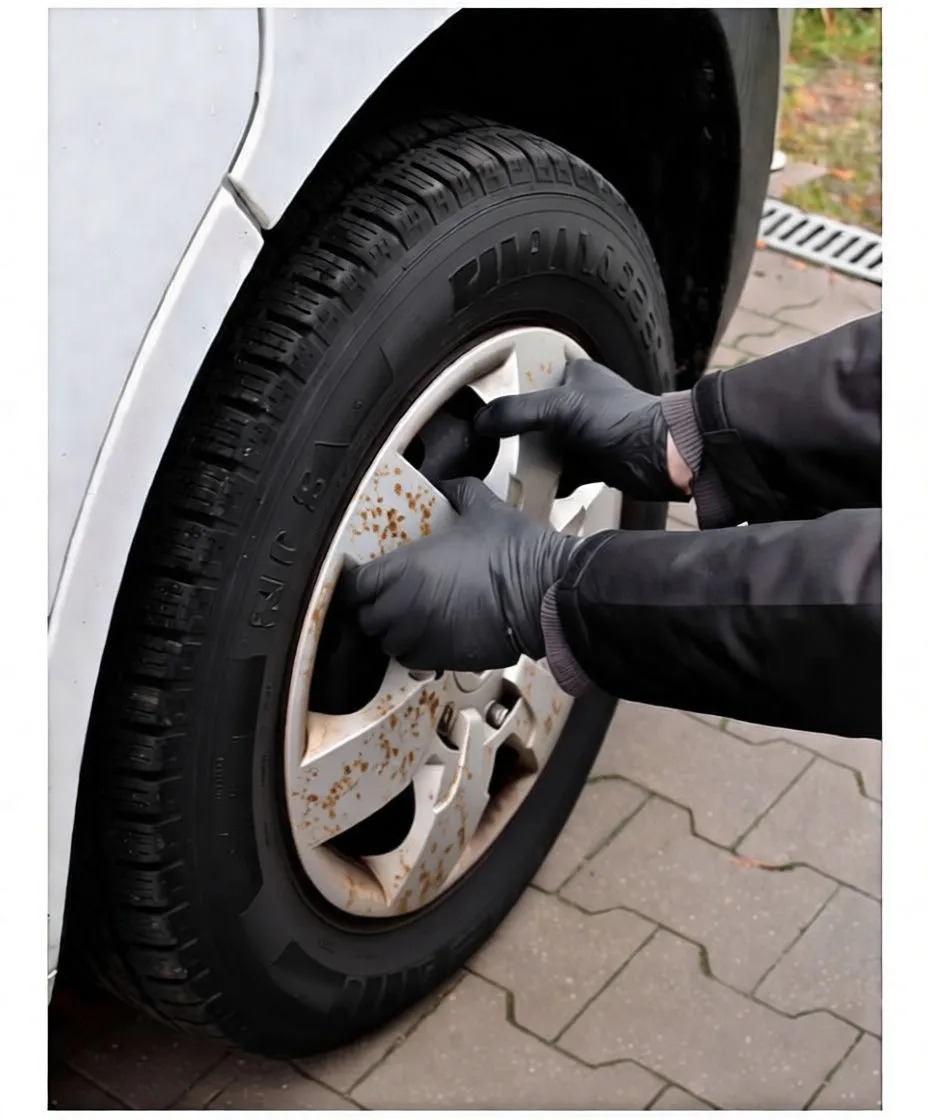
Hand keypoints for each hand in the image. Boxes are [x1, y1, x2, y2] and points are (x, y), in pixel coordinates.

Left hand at [341, 477, 579, 670]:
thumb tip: (450, 485)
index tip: (362, 577)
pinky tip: (427, 637)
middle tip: (386, 596)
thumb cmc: (516, 554)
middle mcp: (406, 608)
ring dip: (391, 632)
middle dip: (372, 608)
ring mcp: (423, 637)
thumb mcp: (483, 509)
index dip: (355, 582)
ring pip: (386, 643)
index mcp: (406, 570)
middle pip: (365, 618)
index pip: (354, 586)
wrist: (546, 594)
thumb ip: (458, 492)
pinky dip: (413, 651)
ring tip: (407, 618)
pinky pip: (412, 662)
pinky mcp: (444, 660)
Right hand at [475, 359, 685, 500]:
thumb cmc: (624, 422)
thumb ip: (516, 412)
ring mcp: (589, 433)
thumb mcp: (560, 409)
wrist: (662, 459)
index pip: (533, 375)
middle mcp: (582, 401)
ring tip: (507, 469)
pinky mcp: (595, 461)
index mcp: (577, 374)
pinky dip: (550, 481)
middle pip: (536, 416)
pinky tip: (534, 488)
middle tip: (492, 445)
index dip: (509, 390)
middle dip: (517, 433)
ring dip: (532, 459)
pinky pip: (563, 471)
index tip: (485, 408)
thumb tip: (481, 422)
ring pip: (549, 445)